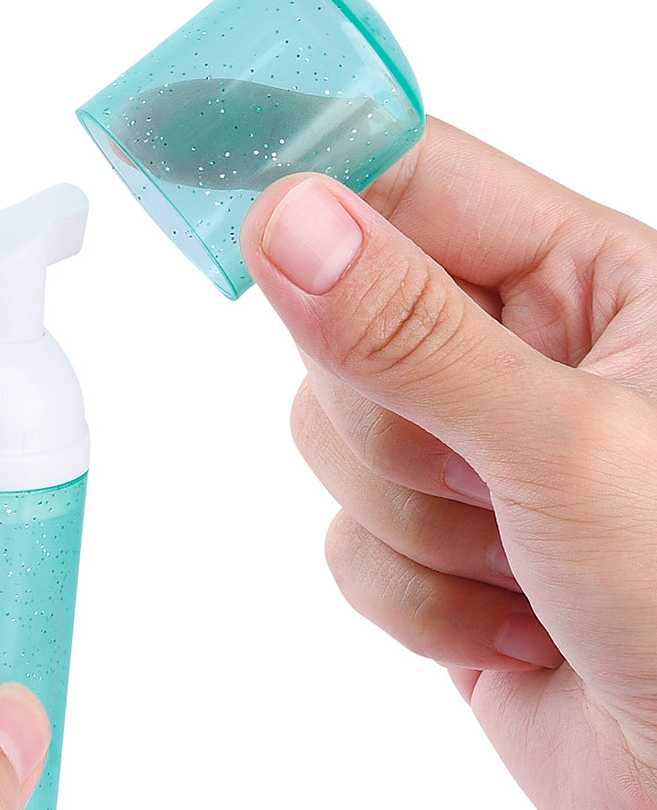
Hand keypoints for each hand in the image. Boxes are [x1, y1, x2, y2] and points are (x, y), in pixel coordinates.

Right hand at [241, 117, 656, 809]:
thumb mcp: (570, 451)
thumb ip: (415, 335)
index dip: (318, 182)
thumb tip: (288, 221)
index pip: (413, 180)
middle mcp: (518, 356)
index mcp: (587, 284)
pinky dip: (412, 600)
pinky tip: (512, 629)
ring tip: (527, 572)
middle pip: (343, 322)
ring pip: (329, 438)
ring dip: (413, 528)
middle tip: (495, 483)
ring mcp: (466, 453)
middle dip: (397, 427)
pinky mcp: (430, 548)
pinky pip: (342, 541)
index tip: (223, 190)